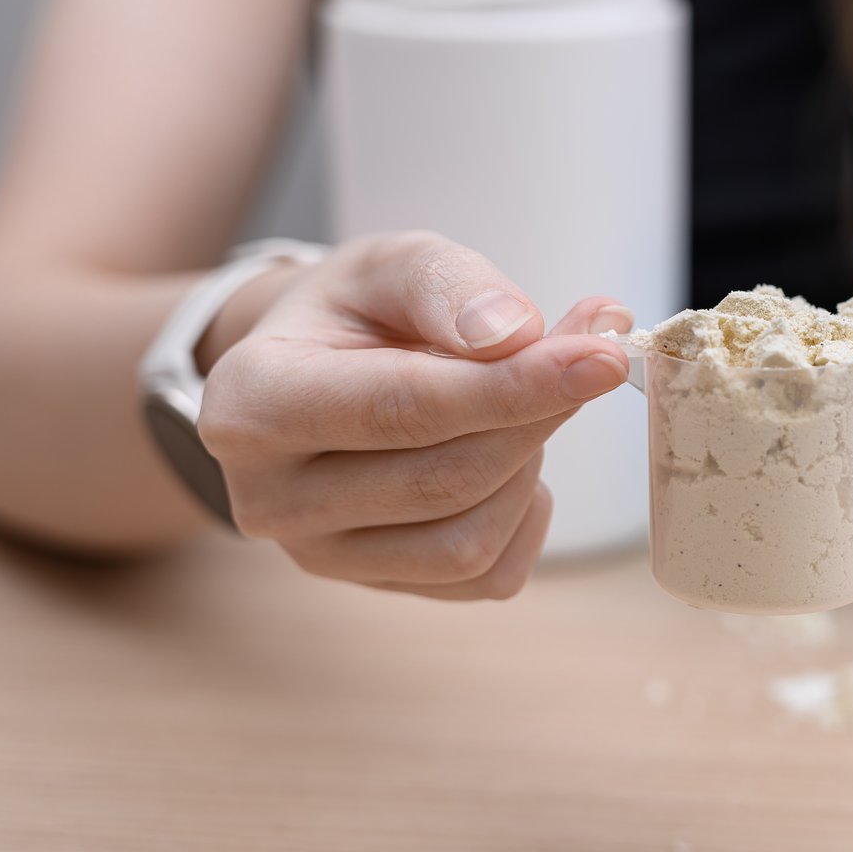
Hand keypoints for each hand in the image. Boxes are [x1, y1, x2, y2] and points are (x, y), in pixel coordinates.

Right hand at [198, 231, 634, 599]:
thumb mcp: (390, 263)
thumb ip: (447, 284)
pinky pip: (488, 575)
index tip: (602, 356)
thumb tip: (511, 336)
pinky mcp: (378, 590)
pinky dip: (524, 512)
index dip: (514, 387)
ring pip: (470, 540)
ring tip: (521, 400)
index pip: (404, 409)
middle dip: (539, 413)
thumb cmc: (355, 313)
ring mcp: (321, 556)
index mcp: (251, 403)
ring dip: (528, 463)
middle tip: (592, 350)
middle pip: (447, 479)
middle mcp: (270, 498)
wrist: (313, 369)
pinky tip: (508, 457)